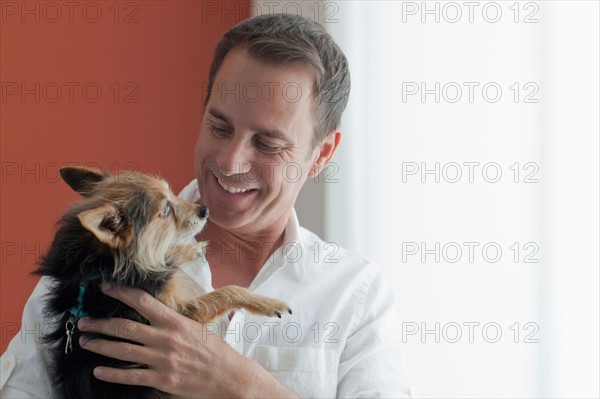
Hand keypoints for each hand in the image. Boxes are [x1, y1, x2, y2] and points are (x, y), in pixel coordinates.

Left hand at [77, 284, 296, 397]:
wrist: (229, 376)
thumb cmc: (213, 350)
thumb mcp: (195, 328)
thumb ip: (172, 321)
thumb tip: (152, 311)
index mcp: (175, 321)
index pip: (142, 301)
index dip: (120, 293)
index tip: (104, 288)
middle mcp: (166, 338)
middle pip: (125, 327)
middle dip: (100, 323)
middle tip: (83, 321)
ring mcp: (163, 360)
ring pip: (123, 350)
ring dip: (101, 345)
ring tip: (85, 342)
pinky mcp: (162, 379)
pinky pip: (131, 376)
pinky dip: (112, 373)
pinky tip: (99, 370)